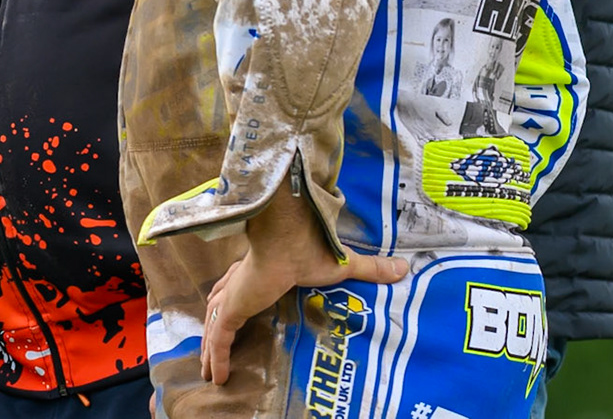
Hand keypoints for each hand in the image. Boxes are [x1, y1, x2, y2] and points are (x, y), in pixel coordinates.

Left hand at [199, 188, 406, 385]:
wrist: (290, 235)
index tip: (232, 313)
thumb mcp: (343, 266)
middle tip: (210, 352)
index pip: (239, 286)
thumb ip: (370, 269)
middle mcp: (240, 283)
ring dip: (210, 350)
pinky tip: (215, 378)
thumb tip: (405, 268)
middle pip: (220, 308)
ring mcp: (234, 295)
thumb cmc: (312, 246)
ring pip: (215, 328)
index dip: (234, 300)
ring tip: (207, 372)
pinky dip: (216, 358)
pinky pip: (219, 339)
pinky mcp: (233, 307)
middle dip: (215, 330)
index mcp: (260, 270)